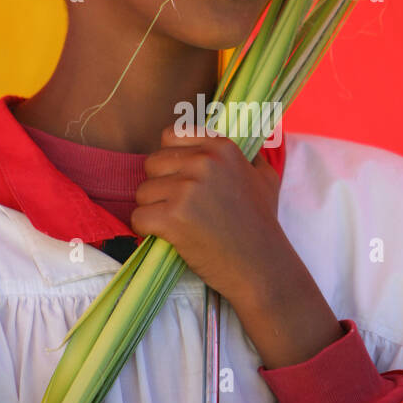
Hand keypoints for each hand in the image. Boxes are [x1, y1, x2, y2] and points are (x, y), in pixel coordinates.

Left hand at [131, 123, 283, 303]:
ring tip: (179, 225)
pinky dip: (146, 230)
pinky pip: (138, 217)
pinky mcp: (173, 216)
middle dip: (160, 186)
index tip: (181, 180)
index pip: (170, 135)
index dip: (170, 159)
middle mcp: (204, 162)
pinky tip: (167, 237)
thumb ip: (250, 155)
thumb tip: (245, 136)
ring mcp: (187, 188)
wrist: (262, 266)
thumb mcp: (265, 178)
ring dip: (153, 210)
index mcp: (221, 147)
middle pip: (152, 163)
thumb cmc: (262, 224)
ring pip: (142, 192)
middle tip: (182, 208)